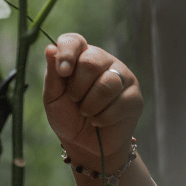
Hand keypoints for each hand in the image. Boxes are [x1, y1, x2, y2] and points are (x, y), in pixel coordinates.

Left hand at [44, 33, 142, 165]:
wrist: (84, 145)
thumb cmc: (67, 116)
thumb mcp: (53, 97)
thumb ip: (53, 74)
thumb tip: (50, 49)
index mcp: (80, 56)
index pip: (74, 40)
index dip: (67, 53)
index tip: (63, 72)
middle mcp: (103, 61)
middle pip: (91, 62)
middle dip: (77, 88)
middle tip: (74, 100)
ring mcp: (123, 77)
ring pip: (107, 83)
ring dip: (90, 105)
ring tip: (87, 113)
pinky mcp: (135, 97)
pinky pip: (120, 103)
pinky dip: (103, 117)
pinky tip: (99, 121)